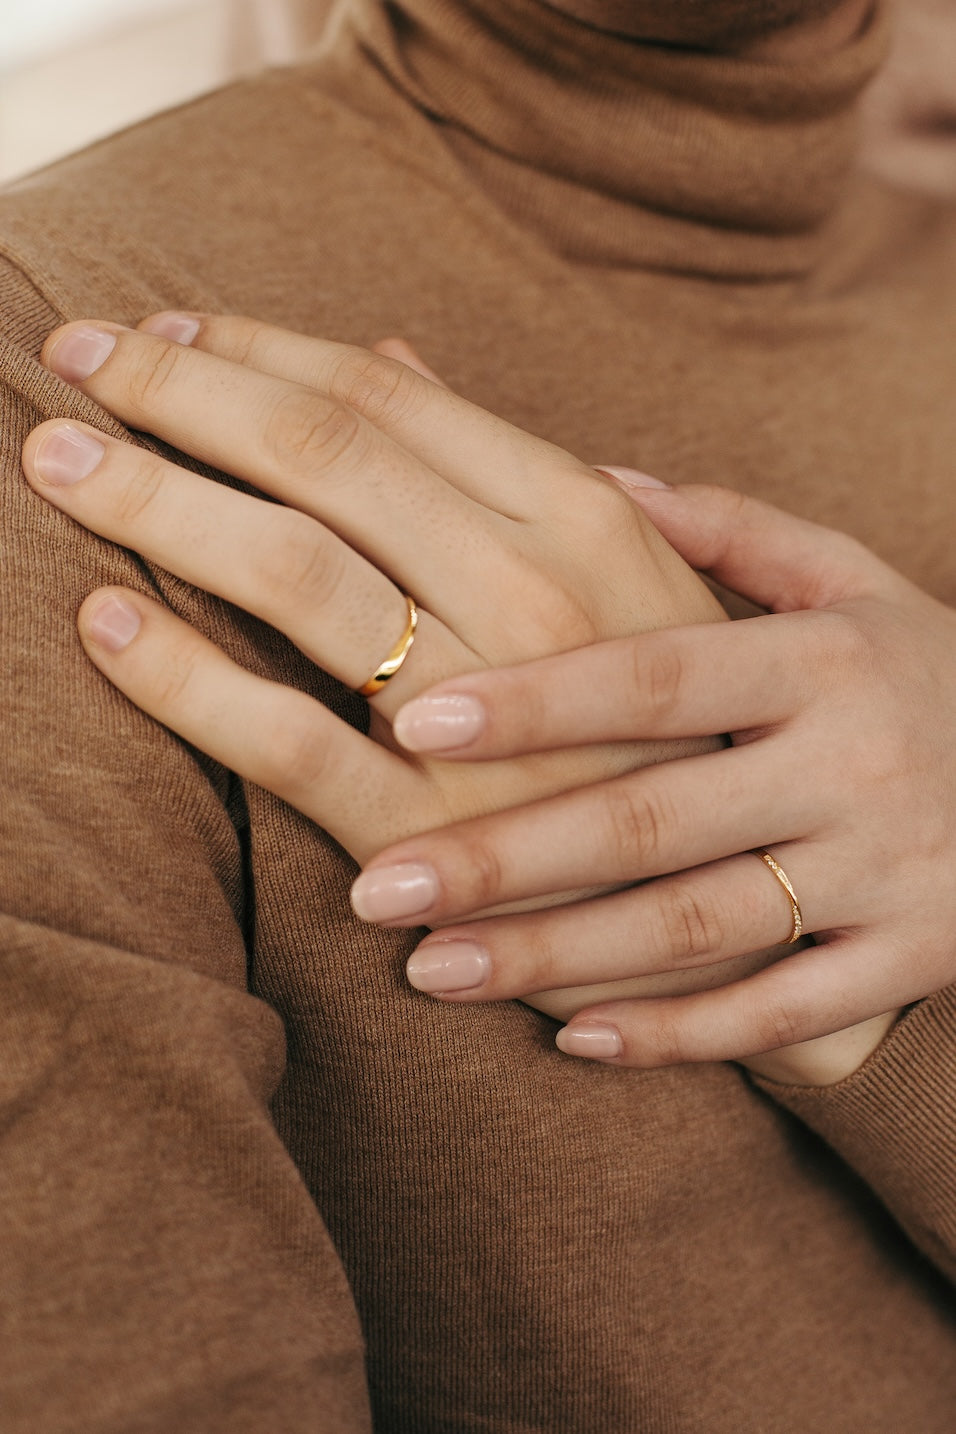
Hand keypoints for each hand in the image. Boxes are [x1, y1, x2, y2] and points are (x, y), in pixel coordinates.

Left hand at [20, 310, 725, 886]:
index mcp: (585, 517)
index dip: (255, 348)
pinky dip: (183, 679)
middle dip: (182, 393)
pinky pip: (286, 741)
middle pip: (324, 458)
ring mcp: (485, 717)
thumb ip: (510, 463)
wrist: (739, 895)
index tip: (159, 328)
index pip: (384, 398)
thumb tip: (395, 354)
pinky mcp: (434, 833)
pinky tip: (105, 627)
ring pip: (292, 573)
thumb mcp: (636, 569)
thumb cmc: (685, 718)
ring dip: (157, 505)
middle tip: (76, 353)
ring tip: (57, 462)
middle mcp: (534, 596)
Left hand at [354, 482, 955, 1081]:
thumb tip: (591, 470)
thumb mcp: (858, 581)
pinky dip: (681, 1032)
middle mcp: (851, 765)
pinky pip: (784, 1011)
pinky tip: (573, 1039)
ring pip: (698, 928)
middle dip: (505, 859)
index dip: (534, 702)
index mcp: (822, 660)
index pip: (656, 677)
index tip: (410, 721)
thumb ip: (732, 529)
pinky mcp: (914, 958)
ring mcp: (887, 873)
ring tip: (430, 972)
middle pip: (652, 820)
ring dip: (557, 958)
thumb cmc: (927, 671)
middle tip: (374, 889)